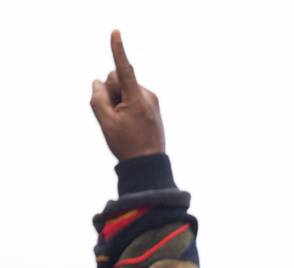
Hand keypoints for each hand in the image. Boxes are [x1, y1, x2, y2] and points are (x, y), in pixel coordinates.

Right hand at [89, 30, 164, 160]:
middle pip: (116, 78)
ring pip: (122, 87)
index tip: (116, 32)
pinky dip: (124, 103)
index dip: (118, 50)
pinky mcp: (151, 103)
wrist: (148, 163)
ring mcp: (151, 99)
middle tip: (114, 115)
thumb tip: (98, 81)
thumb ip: (98, 97)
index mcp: (137, 98)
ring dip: (117, 99)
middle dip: (109, 91)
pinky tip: (128, 120)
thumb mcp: (105, 121)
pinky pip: (129, 94)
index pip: (123, 69)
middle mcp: (147, 94)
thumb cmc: (127, 144)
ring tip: (124, 121)